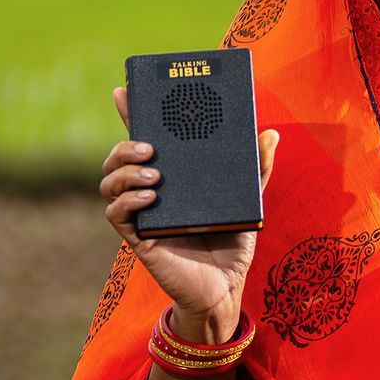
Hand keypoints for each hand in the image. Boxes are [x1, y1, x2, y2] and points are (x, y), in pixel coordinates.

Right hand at [98, 86, 279, 337]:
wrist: (225, 288)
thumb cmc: (232, 244)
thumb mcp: (249, 201)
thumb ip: (257, 169)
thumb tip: (270, 135)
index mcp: (171, 177)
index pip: (145, 140)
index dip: (131, 114)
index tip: (125, 91)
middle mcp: (150, 192)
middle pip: (118, 158)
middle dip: (124, 144)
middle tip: (149, 145)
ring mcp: (142, 214)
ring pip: (109, 183)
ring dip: (124, 171)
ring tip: (153, 173)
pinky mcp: (139, 238)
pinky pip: (117, 214)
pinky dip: (128, 202)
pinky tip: (151, 199)